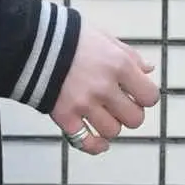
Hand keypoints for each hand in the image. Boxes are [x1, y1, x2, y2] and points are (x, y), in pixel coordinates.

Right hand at [50, 24, 158, 154]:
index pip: (150, 96)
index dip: (144, 98)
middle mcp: (105, 87)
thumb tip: (148, 70)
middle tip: (118, 106)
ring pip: (112, 131)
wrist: (34, 43)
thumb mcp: (105, 38)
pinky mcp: (65, 116)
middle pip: (135, 119)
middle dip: (129, 114)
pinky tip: (100, 143)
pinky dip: (95, 145)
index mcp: (120, 65)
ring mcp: (84, 104)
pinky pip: (86, 142)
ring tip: (101, 115)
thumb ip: (129, 55)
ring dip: (110, 126)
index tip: (135, 95)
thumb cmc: (71, 38)